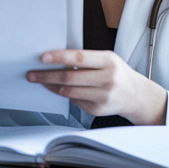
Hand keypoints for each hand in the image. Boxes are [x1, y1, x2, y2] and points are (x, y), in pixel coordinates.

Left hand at [27, 49, 167, 125]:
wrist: (137, 96)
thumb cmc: (118, 73)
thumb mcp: (107, 59)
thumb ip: (86, 60)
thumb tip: (56, 60)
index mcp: (108, 61)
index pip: (78, 58)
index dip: (58, 57)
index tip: (41, 57)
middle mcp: (107, 80)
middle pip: (69, 77)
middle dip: (46, 75)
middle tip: (31, 73)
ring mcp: (102, 97)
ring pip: (68, 91)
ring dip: (50, 86)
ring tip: (39, 80)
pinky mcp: (97, 110)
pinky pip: (74, 101)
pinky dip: (64, 94)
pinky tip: (57, 88)